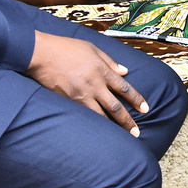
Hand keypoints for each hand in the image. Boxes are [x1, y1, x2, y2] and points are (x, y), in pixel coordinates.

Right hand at [27, 31, 148, 135]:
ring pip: (99, 116)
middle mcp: (94, 85)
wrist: (42, 54)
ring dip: (111, 128)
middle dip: (127, 121)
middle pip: (115, 107)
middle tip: (136, 133)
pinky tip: (97, 133)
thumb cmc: (66, 48)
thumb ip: (110, 61)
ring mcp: (80, 96)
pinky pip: (83, 116)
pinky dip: (92, 125)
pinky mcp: (68, 102)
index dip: (136, 99)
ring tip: (119, 138)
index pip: (124, 88)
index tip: (146, 108)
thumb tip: (125, 71)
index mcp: (102, 71)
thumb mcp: (92, 48)